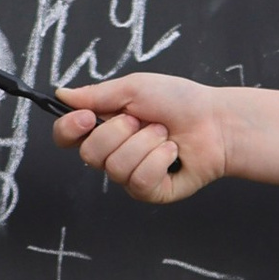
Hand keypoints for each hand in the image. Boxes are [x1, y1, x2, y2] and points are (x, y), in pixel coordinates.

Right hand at [55, 74, 230, 203]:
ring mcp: (130, 176)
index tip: (87, 117)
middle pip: (89, 154)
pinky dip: (158, 160)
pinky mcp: (150, 191)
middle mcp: (112, 154)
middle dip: (119, 131)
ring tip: (164, 134)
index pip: (67, 137)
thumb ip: (96, 94)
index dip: (69, 129)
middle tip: (144, 120)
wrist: (216, 121)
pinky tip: (173, 152)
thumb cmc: (179, 101)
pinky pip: (139, 181)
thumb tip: (61, 94)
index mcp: (104, 127)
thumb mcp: (134, 88)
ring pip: (116, 168)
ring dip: (145, 143)